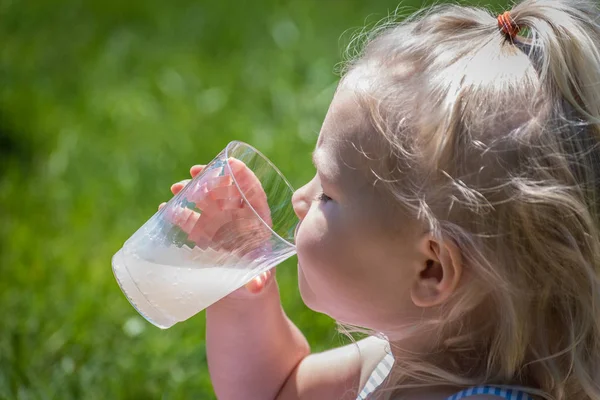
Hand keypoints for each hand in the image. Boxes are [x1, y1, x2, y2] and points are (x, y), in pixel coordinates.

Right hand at [159, 161, 274, 295]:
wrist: (240, 292)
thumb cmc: (257, 280)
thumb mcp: (259, 280)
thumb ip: (258, 280)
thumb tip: (256, 286)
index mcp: (258, 221)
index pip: (253, 193)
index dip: (243, 176)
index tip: (231, 163)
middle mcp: (238, 218)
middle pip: (226, 191)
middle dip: (211, 179)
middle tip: (195, 172)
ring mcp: (219, 224)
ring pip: (206, 201)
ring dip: (192, 191)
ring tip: (177, 188)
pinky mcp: (203, 235)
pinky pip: (190, 219)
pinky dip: (178, 213)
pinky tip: (166, 209)